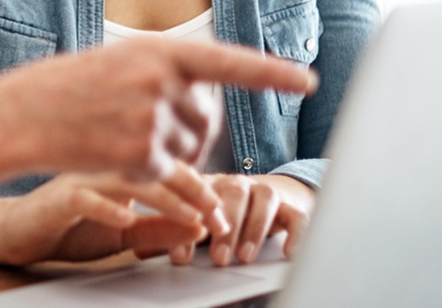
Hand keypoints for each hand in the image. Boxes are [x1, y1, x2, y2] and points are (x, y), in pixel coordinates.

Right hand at [0, 38, 315, 180]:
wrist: (18, 117)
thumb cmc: (63, 90)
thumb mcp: (116, 66)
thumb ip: (161, 77)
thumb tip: (203, 108)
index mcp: (157, 50)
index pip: (228, 61)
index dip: (271, 72)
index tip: (306, 80)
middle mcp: (160, 80)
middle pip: (207, 119)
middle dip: (189, 131)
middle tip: (143, 126)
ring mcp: (152, 118)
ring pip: (187, 150)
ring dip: (164, 154)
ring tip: (116, 136)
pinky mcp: (141, 155)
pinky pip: (164, 173)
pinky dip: (144, 172)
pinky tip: (108, 154)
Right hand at [0, 166, 229, 267]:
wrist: (14, 229)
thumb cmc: (66, 225)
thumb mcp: (121, 233)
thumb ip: (157, 228)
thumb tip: (199, 227)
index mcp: (120, 167)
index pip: (168, 168)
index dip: (200, 188)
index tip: (224, 213)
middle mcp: (104, 166)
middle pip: (156, 168)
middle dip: (193, 193)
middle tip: (218, 216)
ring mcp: (81, 178)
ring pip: (127, 179)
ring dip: (163, 200)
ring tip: (189, 217)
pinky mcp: (58, 197)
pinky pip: (85, 198)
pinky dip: (108, 208)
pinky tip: (126, 220)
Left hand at [169, 174, 312, 266]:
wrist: (271, 197)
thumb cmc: (225, 213)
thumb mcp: (199, 222)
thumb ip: (177, 232)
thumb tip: (144, 249)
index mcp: (207, 185)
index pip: (197, 199)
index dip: (188, 227)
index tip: (182, 258)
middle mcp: (236, 184)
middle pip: (232, 194)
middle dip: (225, 227)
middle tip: (217, 258)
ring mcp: (264, 190)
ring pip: (263, 199)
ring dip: (254, 228)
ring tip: (244, 256)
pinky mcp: (290, 205)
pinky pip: (296, 215)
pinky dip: (294, 233)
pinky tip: (287, 252)